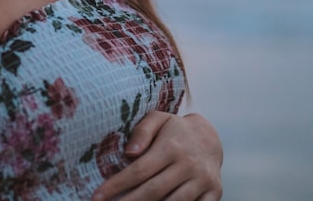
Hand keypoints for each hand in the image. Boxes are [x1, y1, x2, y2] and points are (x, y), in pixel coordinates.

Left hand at [92, 111, 222, 200]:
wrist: (210, 138)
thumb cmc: (174, 130)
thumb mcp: (158, 119)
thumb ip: (142, 131)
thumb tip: (129, 152)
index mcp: (172, 146)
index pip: (139, 171)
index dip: (116, 186)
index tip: (97, 197)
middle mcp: (189, 164)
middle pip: (152, 192)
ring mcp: (203, 181)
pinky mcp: (215, 193)